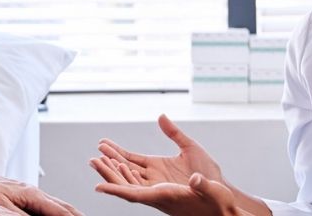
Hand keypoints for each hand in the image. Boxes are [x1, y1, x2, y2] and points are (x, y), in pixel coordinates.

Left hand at [0, 165, 82, 215]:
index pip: (60, 211)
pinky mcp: (26, 196)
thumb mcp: (2, 207)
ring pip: (58, 205)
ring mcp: (32, 193)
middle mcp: (36, 192)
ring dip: (71, 214)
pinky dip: (59, 212)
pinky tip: (61, 215)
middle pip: (64, 207)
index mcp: (33, 194)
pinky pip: (48, 206)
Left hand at [94, 168, 250, 215]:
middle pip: (127, 185)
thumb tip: (195, 179)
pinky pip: (139, 178)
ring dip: (114, 168)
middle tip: (92, 160)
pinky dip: (127, 168)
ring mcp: (158, 191)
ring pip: (130, 180)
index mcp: (166, 196)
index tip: (98, 187)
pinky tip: (120, 160)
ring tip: (100, 154)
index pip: (135, 195)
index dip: (116, 190)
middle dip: (108, 173)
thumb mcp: (212, 190)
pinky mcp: (162, 187)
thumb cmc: (217, 202)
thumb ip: (201, 184)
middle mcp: (158, 195)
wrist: (221, 211)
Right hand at [96, 114, 223, 186]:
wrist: (218, 189)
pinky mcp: (157, 196)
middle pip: (124, 169)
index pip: (131, 158)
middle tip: (92, 154)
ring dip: (111, 172)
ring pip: (126, 180)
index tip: (102, 143)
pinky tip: (107, 182)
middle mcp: (153, 178)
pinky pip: (133, 193)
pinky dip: (119, 187)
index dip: (116, 151)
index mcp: (158, 166)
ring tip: (96, 163)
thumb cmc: (207, 171)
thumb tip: (160, 116)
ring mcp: (154, 187)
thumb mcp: (189, 146)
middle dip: (108, 162)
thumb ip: (173, 132)